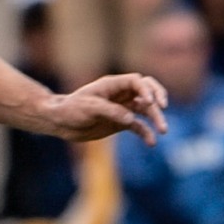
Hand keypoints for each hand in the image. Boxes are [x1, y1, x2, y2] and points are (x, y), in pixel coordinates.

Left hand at [42, 73, 168, 143]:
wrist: (60, 123)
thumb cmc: (71, 109)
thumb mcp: (89, 108)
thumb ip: (111, 111)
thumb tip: (131, 118)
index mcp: (113, 85)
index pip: (137, 81)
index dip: (147, 89)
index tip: (149, 102)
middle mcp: (121, 95)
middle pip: (147, 91)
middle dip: (158, 98)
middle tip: (163, 108)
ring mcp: (122, 108)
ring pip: (146, 110)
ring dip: (156, 118)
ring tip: (163, 130)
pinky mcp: (121, 123)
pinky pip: (138, 126)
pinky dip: (146, 133)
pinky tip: (151, 142)